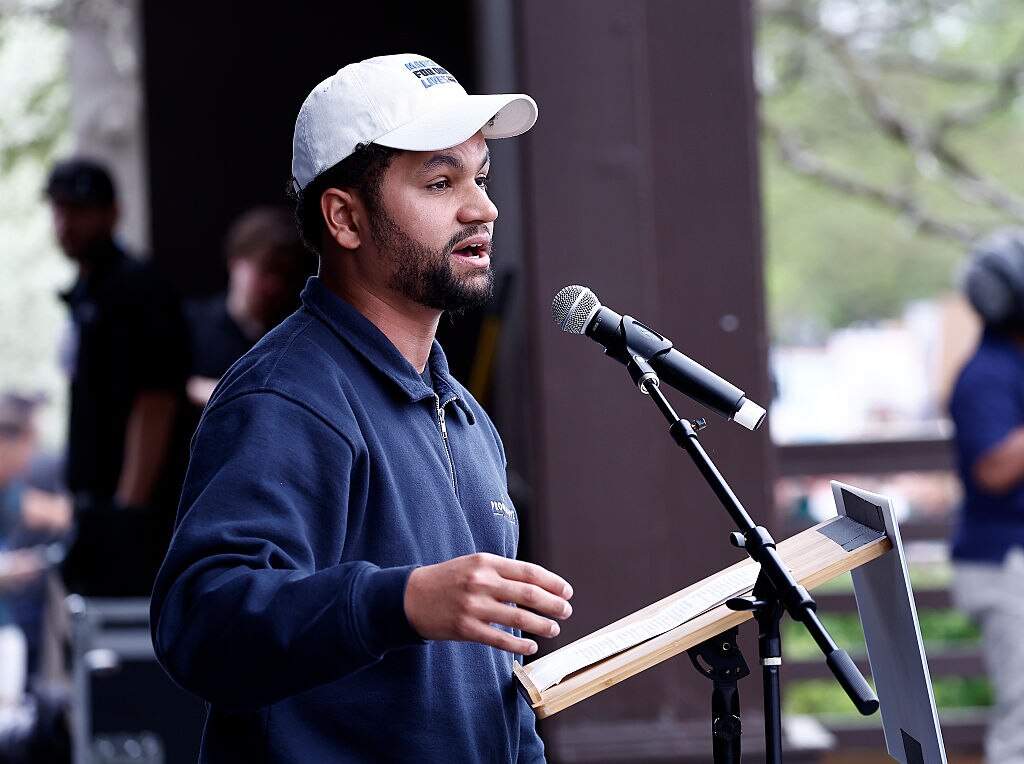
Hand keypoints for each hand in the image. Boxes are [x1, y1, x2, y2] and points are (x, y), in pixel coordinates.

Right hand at [404, 553, 572, 654]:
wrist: (411, 596)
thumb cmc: (447, 580)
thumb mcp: (473, 564)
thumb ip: (502, 572)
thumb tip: (537, 585)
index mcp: (486, 562)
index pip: (528, 571)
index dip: (552, 582)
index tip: (567, 591)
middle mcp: (482, 582)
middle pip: (529, 594)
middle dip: (553, 604)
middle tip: (567, 611)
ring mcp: (474, 606)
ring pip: (518, 618)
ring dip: (542, 625)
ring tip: (554, 629)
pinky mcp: (466, 628)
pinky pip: (500, 639)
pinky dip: (520, 644)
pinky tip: (531, 646)